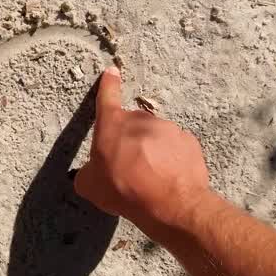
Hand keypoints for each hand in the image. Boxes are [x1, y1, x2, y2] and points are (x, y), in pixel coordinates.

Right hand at [74, 67, 211, 229]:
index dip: (108, 85)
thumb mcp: (90, 186)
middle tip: (128, 166)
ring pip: (155, 136)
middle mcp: (140, 120)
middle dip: (129, 140)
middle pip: (132, 125)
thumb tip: (90, 172)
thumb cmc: (125, 191)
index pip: (107, 98)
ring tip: (151, 176)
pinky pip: (175, 146)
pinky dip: (170, 158)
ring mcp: (167, 128)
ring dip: (151, 151)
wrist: (170, 203)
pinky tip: (168, 176)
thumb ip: (87, 172)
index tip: (112, 72)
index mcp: (113, 125)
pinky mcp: (188, 140)